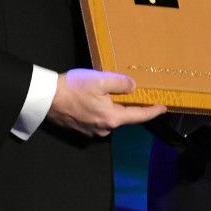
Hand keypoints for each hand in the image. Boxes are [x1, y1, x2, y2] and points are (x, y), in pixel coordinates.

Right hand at [46, 69, 166, 136]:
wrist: (46, 98)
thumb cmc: (74, 88)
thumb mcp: (100, 80)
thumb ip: (120, 83)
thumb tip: (133, 87)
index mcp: (112, 118)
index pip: (138, 116)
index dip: (152, 112)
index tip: (163, 108)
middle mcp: (104, 128)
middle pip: (123, 116)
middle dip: (128, 105)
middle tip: (133, 92)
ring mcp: (91, 130)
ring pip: (109, 116)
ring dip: (112, 106)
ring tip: (109, 91)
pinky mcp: (81, 128)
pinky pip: (97, 118)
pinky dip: (100, 108)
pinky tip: (94, 98)